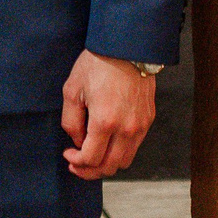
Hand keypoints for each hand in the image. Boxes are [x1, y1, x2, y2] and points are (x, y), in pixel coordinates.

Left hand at [59, 50, 156, 180]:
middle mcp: (127, 128)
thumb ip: (71, 122)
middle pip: (110, 167)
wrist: (127, 46)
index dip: (76, 162)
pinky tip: (108, 140)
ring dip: (107, 163)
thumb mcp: (72, 90)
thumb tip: (77, 141)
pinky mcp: (148, 119)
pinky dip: (120, 150)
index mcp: (105, 122)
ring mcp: (141, 125)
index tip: (68, 155)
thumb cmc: (98, 64)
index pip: (91, 159)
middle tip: (78, 164)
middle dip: (90, 170)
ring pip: (125, 160)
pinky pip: (135, 145)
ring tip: (93, 154)